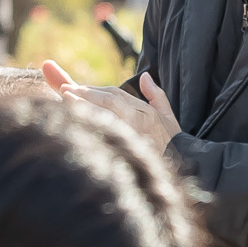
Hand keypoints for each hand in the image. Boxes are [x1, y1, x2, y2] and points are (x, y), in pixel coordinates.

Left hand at [40, 60, 180, 147]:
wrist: (184, 169)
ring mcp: (134, 133)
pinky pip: (107, 131)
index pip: (114, 95)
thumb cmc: (174, 145)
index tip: (71, 88)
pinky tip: (74, 118)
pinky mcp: (129, 146)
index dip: (92, 90)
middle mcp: (140, 119)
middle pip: (109, 100)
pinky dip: (91, 122)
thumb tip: (145, 77)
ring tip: (64, 95)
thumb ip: (156, 96)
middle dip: (85, 93)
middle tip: (63, 88)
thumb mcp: (168, 119)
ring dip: (84, 103)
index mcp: (146, 112)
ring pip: (107, 112)